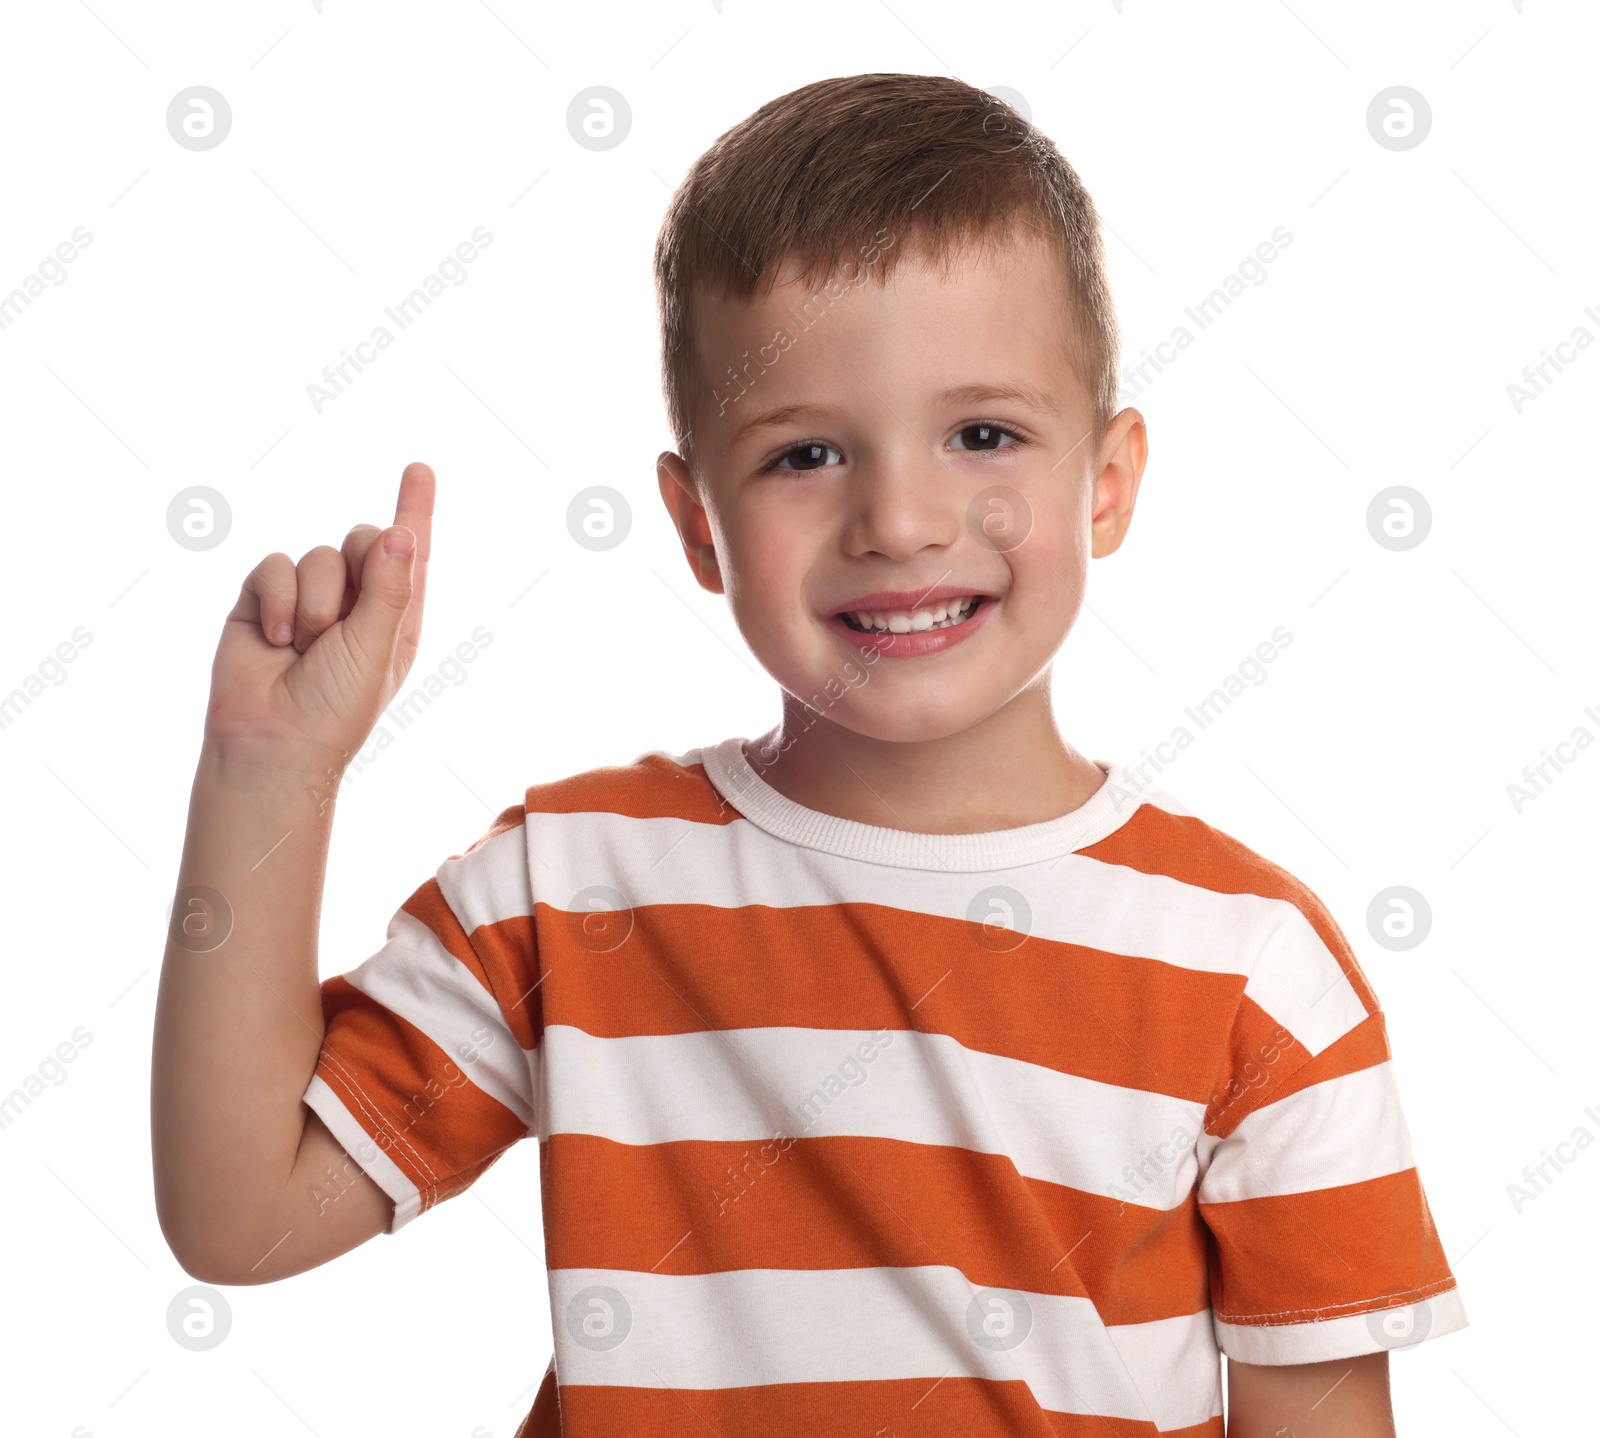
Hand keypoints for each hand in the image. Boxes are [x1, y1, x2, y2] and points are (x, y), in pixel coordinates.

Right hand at [203, 461, 434, 778]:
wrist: (271, 741)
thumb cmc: (335, 706)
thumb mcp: (376, 647)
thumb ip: (388, 588)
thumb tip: (399, 531)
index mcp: (394, 615)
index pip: (409, 552)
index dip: (414, 508)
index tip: (419, 468)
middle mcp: (355, 601)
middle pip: (365, 539)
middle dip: (357, 571)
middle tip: (342, 624)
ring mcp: (307, 598)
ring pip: (319, 554)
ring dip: (314, 603)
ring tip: (304, 648)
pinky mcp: (263, 598)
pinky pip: (275, 565)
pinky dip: (277, 601)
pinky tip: (275, 641)